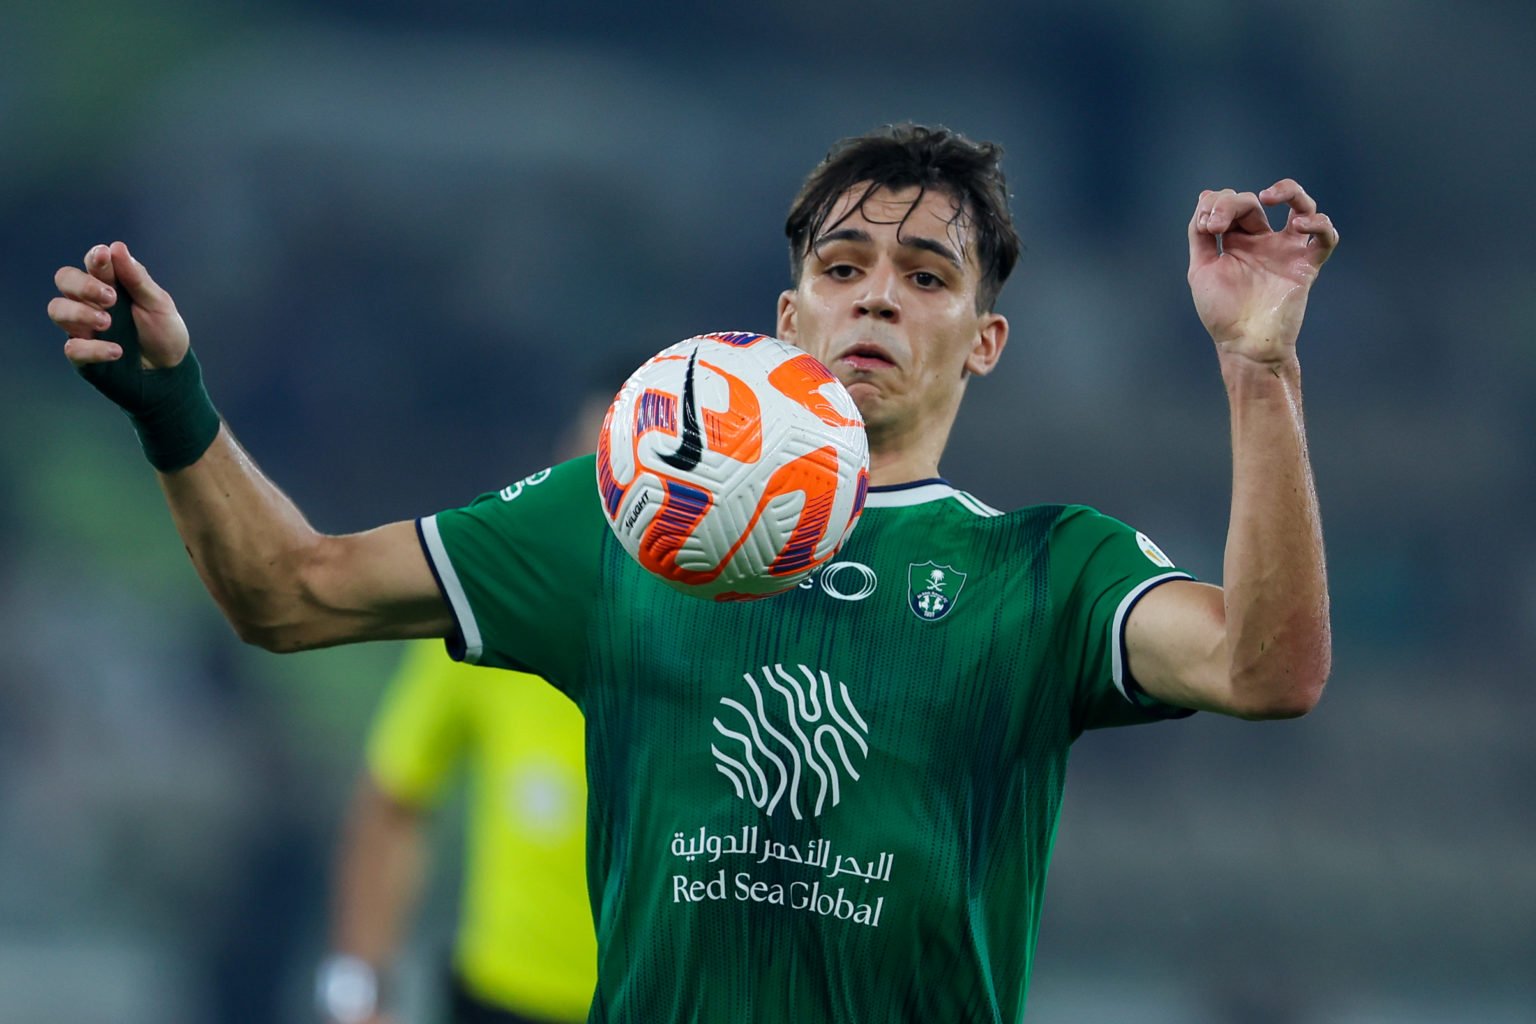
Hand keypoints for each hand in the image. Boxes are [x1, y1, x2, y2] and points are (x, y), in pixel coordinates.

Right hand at [49, 241, 188, 370]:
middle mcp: (90, 302)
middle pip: (65, 280)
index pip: (93, 263)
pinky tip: (116, 351)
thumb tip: (117, 247)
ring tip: (108, 322)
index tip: (104, 258)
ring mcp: (83, 328)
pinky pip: (73, 348)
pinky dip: (93, 348)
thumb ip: (137, 279)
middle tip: (110, 298)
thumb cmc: (164, 332)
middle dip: (82, 284)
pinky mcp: (83, 356)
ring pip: (57, 309)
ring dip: (79, 313)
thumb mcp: (158, 304)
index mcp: (111, 284)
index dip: (94, 259)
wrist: (170, 372)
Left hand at [1186, 180, 1338, 363]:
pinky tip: (1299, 225)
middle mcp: (1263, 242)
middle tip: (1217, 226)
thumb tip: (1204, 196)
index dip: (1217, 205)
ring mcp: (1286, 252)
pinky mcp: (1306, 266)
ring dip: (1290, 190)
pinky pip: (1326, 238)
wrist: (1244, 344)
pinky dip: (1320, 224)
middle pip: (1254, 203)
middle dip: (1231, 204)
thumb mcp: (1201, 268)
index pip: (1231, 206)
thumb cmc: (1222, 312)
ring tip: (1270, 195)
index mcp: (1236, 242)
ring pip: (1302, 206)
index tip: (1207, 227)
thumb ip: (1199, 234)